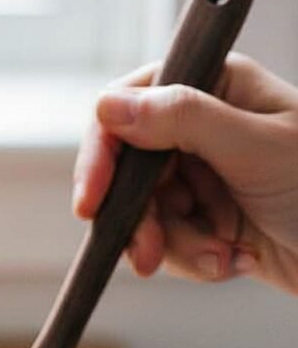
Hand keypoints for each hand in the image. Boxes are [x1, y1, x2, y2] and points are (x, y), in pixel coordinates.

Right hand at [73, 53, 297, 292]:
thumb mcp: (255, 148)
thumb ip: (182, 120)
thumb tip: (110, 106)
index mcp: (215, 86)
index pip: (129, 107)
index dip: (104, 155)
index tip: (92, 202)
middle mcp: (203, 126)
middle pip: (130, 174)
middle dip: (144, 222)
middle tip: (151, 257)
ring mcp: (204, 175)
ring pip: (147, 218)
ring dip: (182, 248)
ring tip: (225, 256)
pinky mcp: (207, 219)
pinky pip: (171, 246)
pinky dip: (198, 261)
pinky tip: (236, 260)